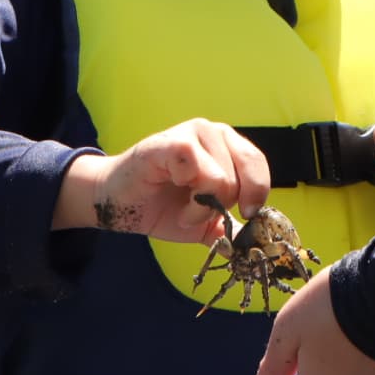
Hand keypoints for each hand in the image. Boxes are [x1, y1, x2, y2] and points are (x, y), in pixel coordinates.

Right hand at [55, 119, 269, 244]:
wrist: (117, 204)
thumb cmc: (160, 206)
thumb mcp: (204, 223)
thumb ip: (229, 228)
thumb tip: (253, 242)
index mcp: (226, 146)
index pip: (258, 164)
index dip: (258, 193)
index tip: (245, 216)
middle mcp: (213, 133)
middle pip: (243, 176)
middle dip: (224, 206)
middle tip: (201, 213)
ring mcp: (191, 133)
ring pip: (221, 179)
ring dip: (201, 207)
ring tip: (182, 207)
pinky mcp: (170, 142)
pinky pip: (196, 167)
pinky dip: (189, 194)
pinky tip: (172, 190)